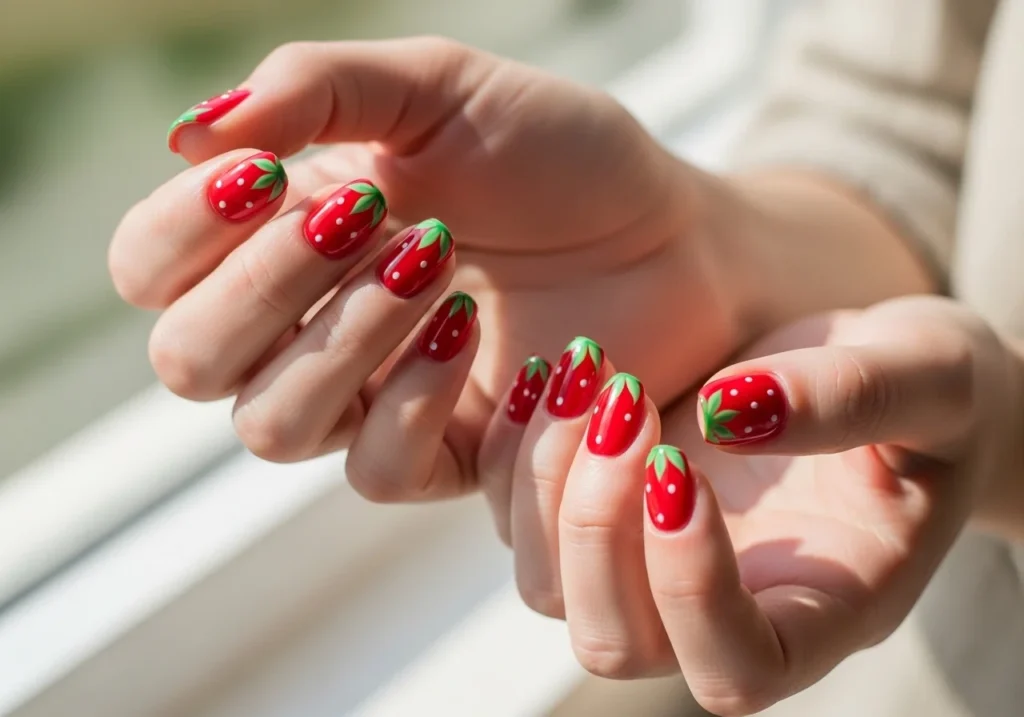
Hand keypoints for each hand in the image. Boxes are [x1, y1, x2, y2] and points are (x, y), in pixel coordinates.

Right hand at [109, 37, 739, 495]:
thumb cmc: (557, 154)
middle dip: (263, 288)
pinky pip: (375, 470)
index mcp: (283, 235)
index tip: (267, 176)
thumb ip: (313, 91)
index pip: (150, 269)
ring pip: (269, 426)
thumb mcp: (436, 89)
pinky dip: (410, 397)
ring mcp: (371, 399)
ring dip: (340, 336)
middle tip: (365, 216)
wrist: (674, 231)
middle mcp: (307, 326)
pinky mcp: (442, 455)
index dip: (182, 232)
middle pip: (188, 362)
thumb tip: (191, 136)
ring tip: (433, 259)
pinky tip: (468, 330)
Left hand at [504, 296, 1021, 713]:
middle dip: (597, 527)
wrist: (879, 371)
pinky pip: (521, 515)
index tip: (681, 465)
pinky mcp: (610, 509)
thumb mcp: (927, 379)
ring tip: (590, 369)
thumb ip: (853, 399)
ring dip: (546, 482)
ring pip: (548, 586)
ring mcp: (652, 564)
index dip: (691, 591)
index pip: (736, 668)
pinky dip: (515, 451)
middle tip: (628, 400)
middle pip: (615, 642)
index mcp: (819, 610)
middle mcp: (722, 608)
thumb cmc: (927, 394)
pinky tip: (553, 370)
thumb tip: (729, 413)